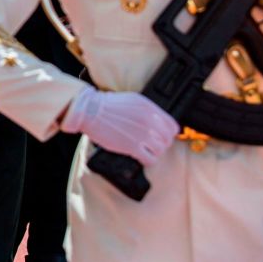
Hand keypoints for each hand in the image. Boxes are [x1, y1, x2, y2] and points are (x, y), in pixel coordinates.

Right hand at [60, 85, 178, 166]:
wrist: (89, 110)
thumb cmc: (107, 105)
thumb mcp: (133, 101)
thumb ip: (148, 110)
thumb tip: (157, 121)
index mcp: (150, 108)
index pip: (173, 126)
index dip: (168, 134)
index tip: (161, 137)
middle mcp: (149, 121)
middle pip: (167, 140)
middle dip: (160, 144)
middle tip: (149, 145)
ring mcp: (142, 134)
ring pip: (160, 151)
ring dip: (152, 152)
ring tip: (143, 150)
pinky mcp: (133, 146)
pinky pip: (150, 159)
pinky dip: (146, 160)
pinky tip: (139, 156)